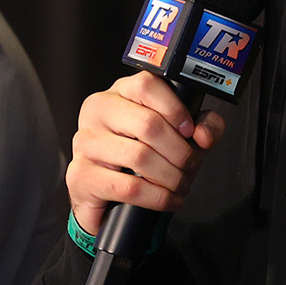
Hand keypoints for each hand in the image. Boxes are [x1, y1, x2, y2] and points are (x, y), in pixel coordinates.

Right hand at [68, 71, 224, 234]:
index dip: (175, 109)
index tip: (190, 131)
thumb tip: (203, 134)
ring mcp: (85, 143)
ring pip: (140, 157)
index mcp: (120, 93)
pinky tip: (168, 199)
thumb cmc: (145, 157)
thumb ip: (204, 125)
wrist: (110, 195)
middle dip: (180, 152)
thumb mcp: (180, 135)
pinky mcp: (81, 175)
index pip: (147, 85)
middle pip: (149, 124)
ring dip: (171, 177)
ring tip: (180, 184)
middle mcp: (98, 112)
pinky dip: (158, 197)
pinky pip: (129, 187)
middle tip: (190, 166)